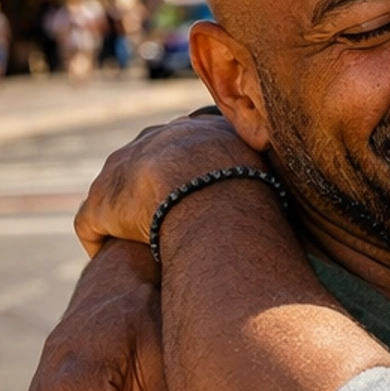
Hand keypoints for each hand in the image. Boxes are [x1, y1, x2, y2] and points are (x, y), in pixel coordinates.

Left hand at [75, 112, 257, 257]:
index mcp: (190, 131)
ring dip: (123, 217)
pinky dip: (99, 240)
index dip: (188, 169)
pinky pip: (92, 224)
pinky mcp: (101, 203)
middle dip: (149, 188)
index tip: (197, 189)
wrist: (207, 188)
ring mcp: (122, 170)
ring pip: (115, 193)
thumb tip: (296, 184)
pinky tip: (107, 259)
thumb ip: (269, 171)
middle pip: (144, 163)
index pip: (183, 144)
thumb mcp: (269, 166)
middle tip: (164, 218)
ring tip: (134, 246)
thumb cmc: (250, 183)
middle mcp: (150, 141)